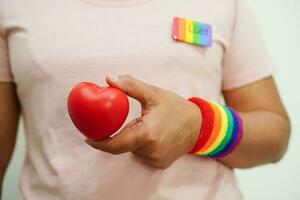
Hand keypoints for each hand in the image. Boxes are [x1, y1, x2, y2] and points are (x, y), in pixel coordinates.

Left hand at [85, 75, 201, 168]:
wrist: (199, 126)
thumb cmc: (176, 108)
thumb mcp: (153, 94)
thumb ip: (130, 86)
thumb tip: (108, 78)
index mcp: (147, 134)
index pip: (115, 144)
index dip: (99, 143)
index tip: (88, 138)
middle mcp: (151, 150)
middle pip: (123, 146)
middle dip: (118, 136)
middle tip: (119, 123)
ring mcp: (156, 159)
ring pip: (133, 150)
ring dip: (132, 139)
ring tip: (145, 125)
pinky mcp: (160, 163)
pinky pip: (142, 154)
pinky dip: (141, 145)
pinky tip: (152, 135)